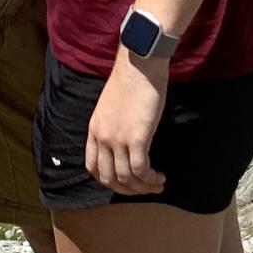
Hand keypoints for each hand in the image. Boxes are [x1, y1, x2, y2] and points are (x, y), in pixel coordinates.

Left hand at [86, 51, 167, 195]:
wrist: (139, 63)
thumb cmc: (131, 79)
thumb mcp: (112, 106)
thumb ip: (113, 125)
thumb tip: (125, 141)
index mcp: (94, 130)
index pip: (93, 167)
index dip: (108, 180)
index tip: (124, 181)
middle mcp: (102, 138)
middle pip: (108, 177)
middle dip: (127, 189)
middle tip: (143, 188)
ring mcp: (118, 139)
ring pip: (126, 177)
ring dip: (142, 187)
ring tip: (157, 185)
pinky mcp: (137, 137)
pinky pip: (140, 169)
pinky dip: (150, 178)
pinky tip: (159, 177)